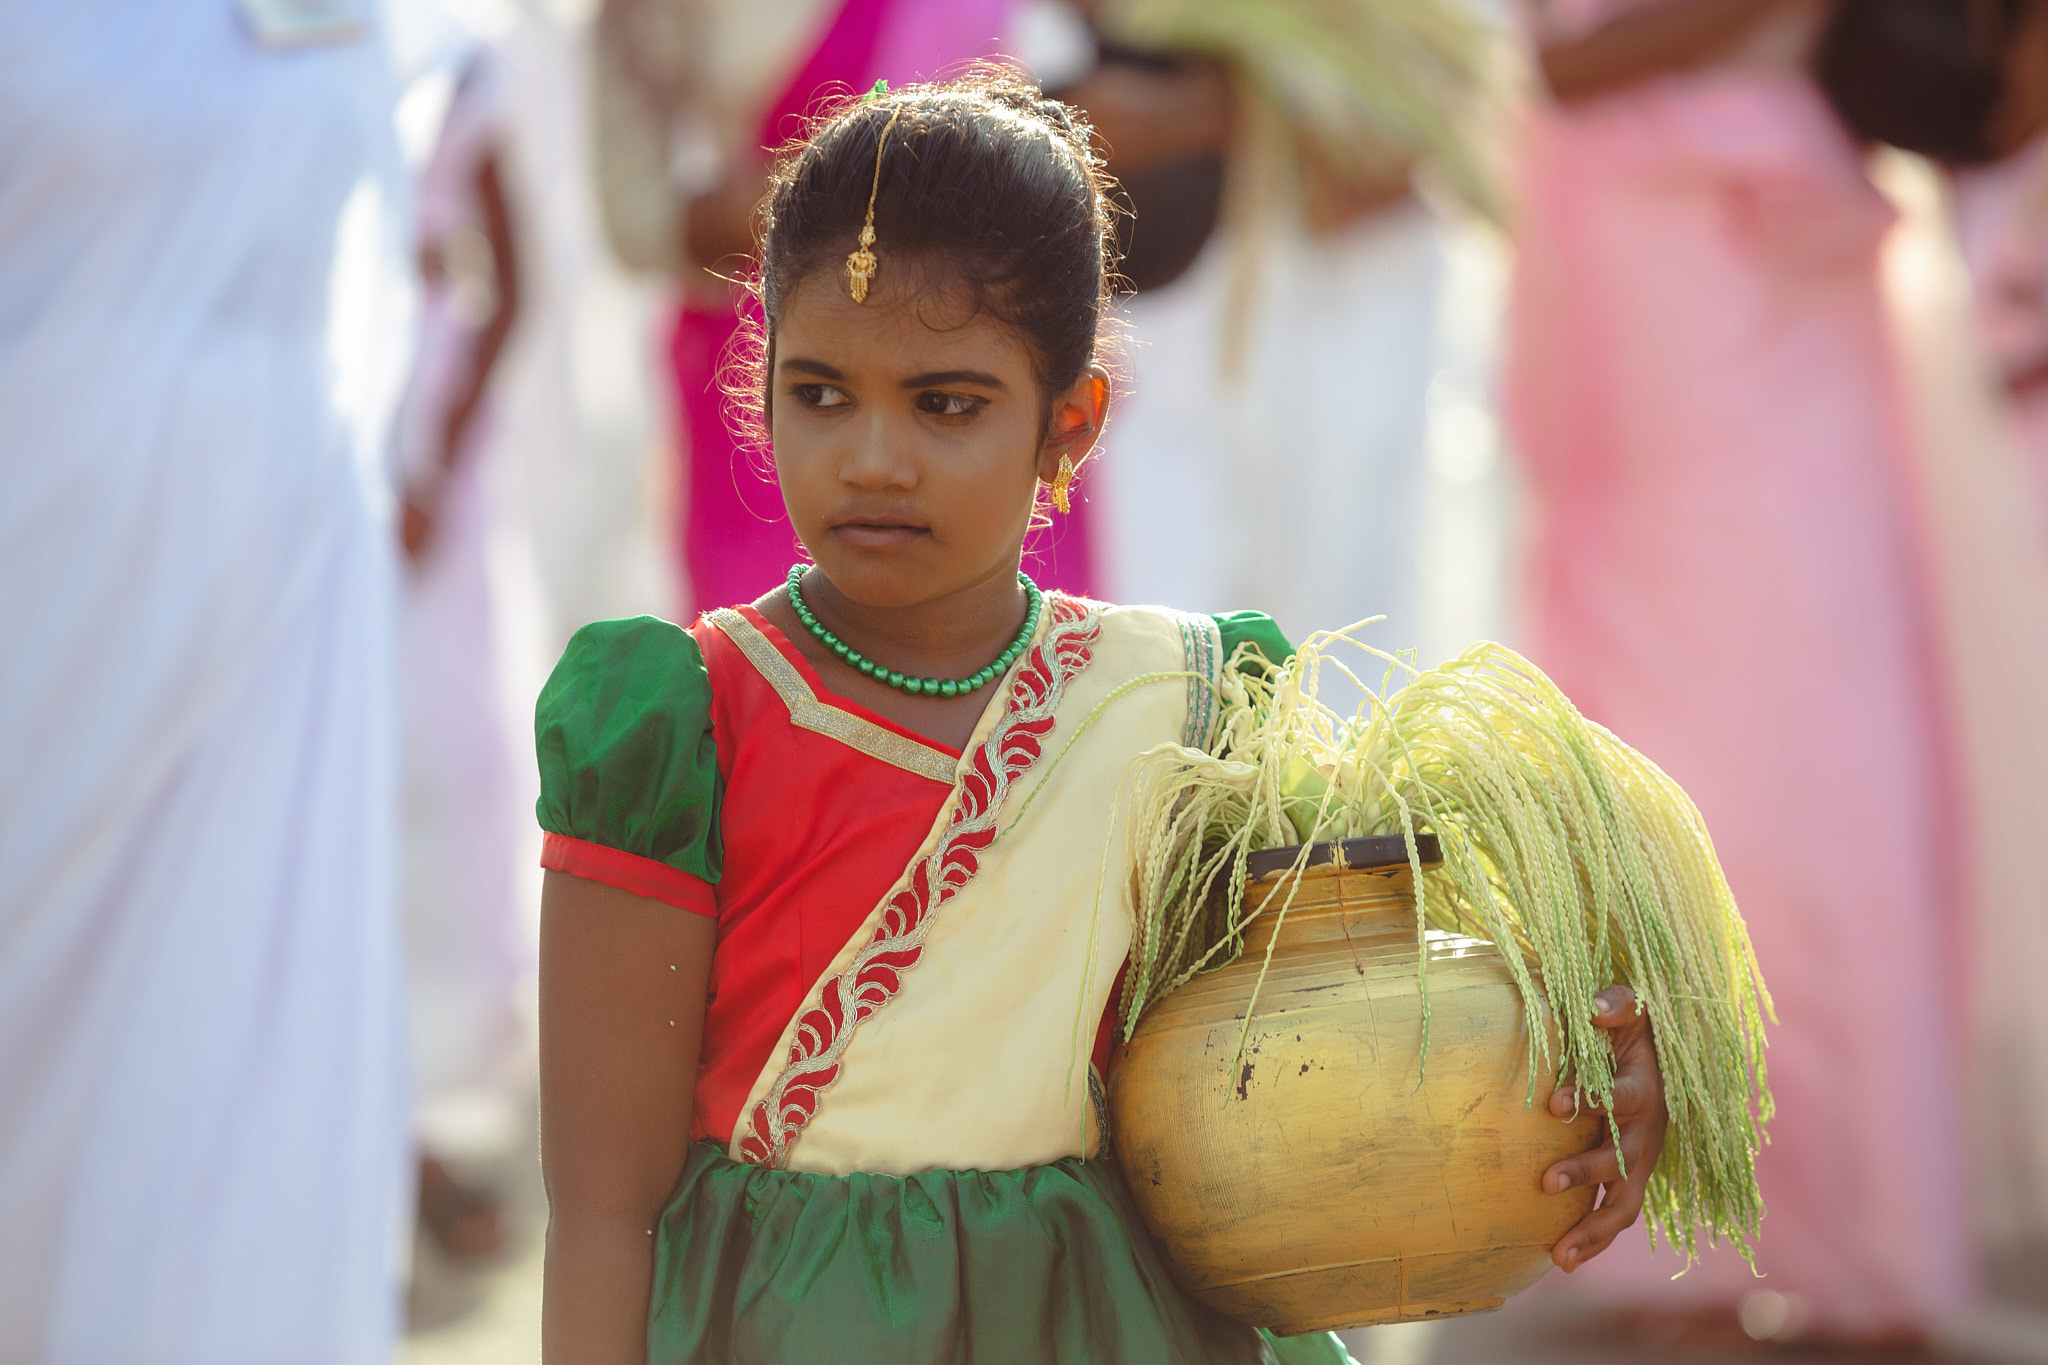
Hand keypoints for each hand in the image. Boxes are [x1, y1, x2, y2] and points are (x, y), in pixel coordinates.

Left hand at [1543, 985, 1666, 1271]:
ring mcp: (1639, 1162)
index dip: (1592, 1101)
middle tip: (1545, 1181)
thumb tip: (1595, 1007)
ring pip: (1624, 1204)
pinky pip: (1613, 1214)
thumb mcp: (1629, 1009)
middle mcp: (1647, 1133)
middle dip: (1587, 1172)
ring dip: (1593, 1230)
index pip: (1623, 1098)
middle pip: (1624, 1161)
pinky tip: (1560, 1260)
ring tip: (1559, 1257)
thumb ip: (1615, 1004)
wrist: (1656, 1057)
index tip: (1553, 1102)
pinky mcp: (1627, 1178)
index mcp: (1645, 1090)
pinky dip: (1593, 1240)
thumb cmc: (1630, 1031)